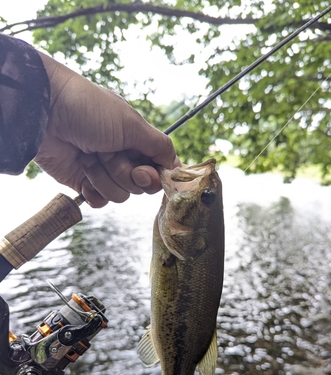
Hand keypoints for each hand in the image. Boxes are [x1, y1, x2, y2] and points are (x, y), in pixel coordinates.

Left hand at [34, 52, 179, 207]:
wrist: (44, 113)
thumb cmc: (90, 109)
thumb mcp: (132, 124)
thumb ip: (159, 146)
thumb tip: (177, 165)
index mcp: (136, 140)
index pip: (158, 167)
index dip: (156, 175)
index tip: (147, 173)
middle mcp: (123, 156)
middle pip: (140, 185)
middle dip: (125, 172)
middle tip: (109, 153)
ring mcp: (103, 170)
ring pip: (120, 195)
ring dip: (105, 177)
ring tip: (89, 155)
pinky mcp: (85, 183)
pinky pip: (101, 201)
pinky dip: (93, 190)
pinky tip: (83, 173)